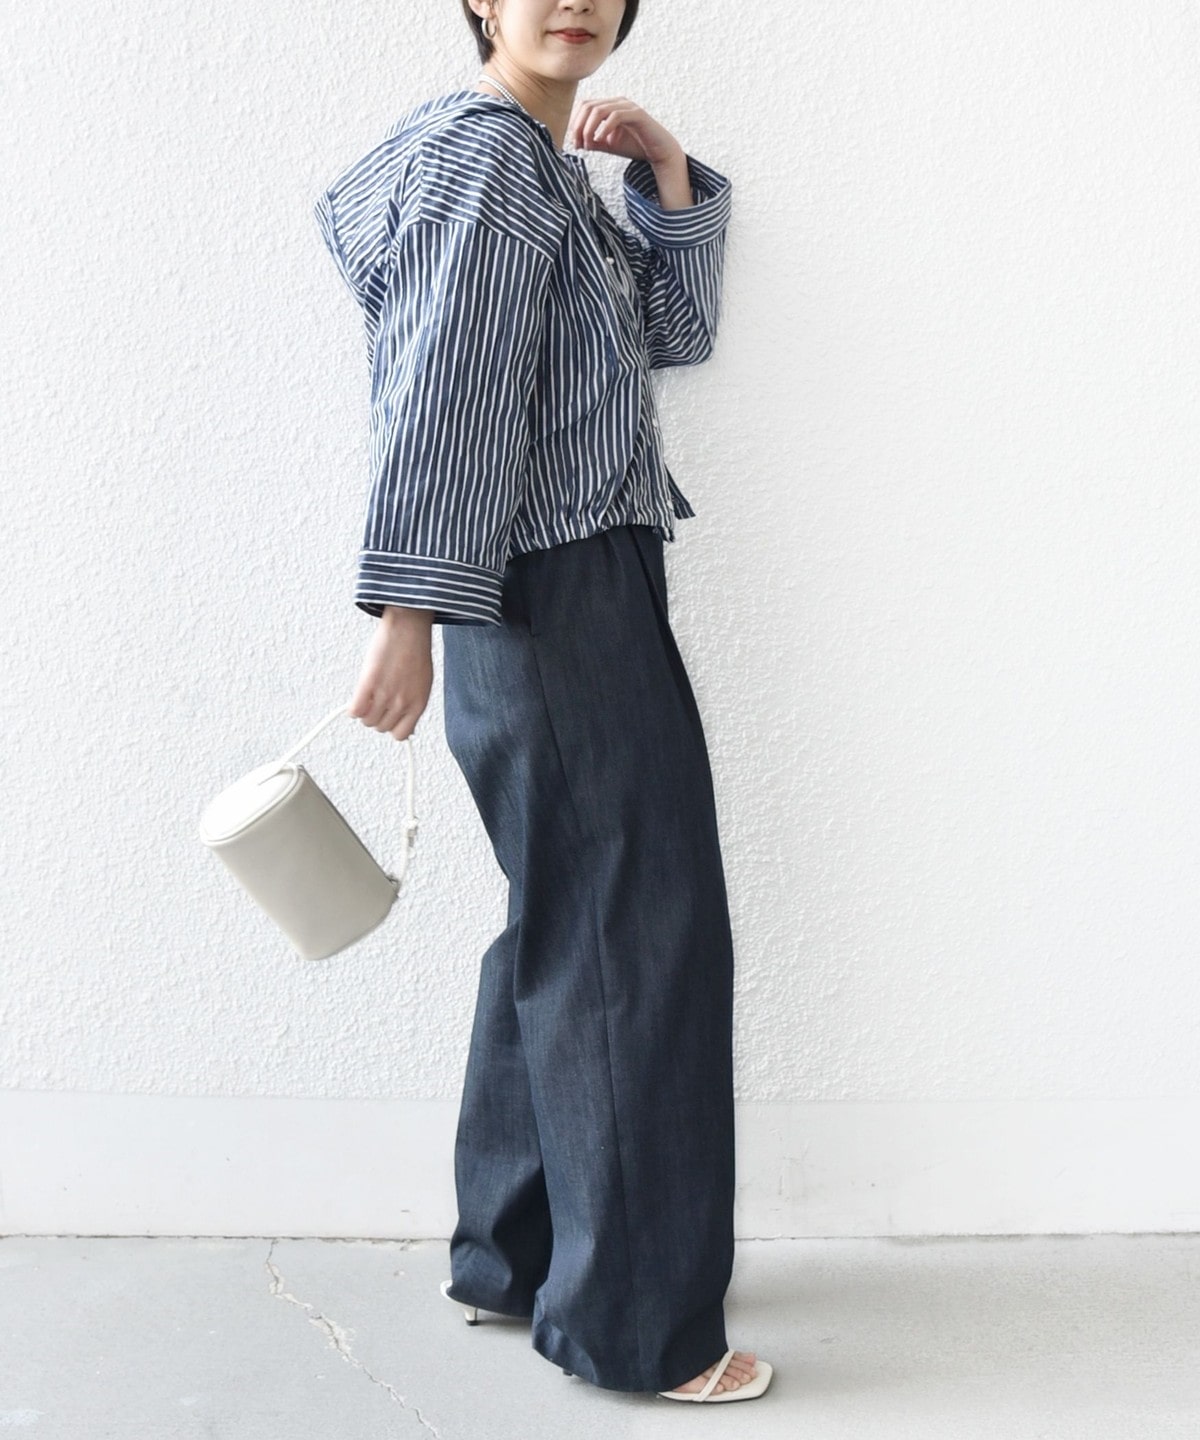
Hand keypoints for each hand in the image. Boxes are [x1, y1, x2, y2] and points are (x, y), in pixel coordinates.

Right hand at [347, 606, 433, 742]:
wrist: (408, 628)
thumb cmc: (416, 653)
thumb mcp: (422, 685)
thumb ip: (413, 708)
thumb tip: (407, 730)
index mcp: (418, 704)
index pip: (400, 734)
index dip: (391, 727)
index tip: (388, 717)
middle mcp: (402, 702)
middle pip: (381, 727)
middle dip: (376, 717)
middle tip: (376, 702)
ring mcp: (385, 694)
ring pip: (367, 721)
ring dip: (364, 712)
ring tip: (367, 698)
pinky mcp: (369, 683)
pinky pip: (355, 710)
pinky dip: (353, 708)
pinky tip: (358, 698)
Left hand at [567, 95, 683, 167]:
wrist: (658, 151)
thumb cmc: (633, 146)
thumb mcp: (608, 145)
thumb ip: (593, 141)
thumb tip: (576, 142)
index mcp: (609, 106)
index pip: (584, 106)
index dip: (575, 123)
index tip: (574, 143)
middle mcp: (617, 102)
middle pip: (588, 106)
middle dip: (579, 126)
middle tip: (578, 145)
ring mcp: (627, 106)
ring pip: (599, 110)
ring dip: (589, 128)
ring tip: (588, 145)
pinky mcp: (637, 114)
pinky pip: (615, 116)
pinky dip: (604, 128)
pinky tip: (601, 141)